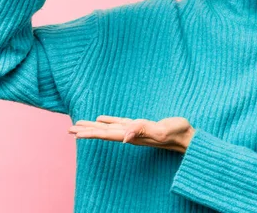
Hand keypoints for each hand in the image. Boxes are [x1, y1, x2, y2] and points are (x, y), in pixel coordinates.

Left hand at [68, 115, 194, 153]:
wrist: (186, 137)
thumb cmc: (176, 133)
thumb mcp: (161, 130)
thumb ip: (143, 131)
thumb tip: (125, 138)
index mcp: (132, 135)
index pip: (107, 134)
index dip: (91, 133)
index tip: (76, 133)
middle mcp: (130, 134)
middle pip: (104, 132)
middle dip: (86, 131)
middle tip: (69, 130)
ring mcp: (135, 130)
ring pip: (109, 127)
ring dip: (94, 126)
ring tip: (79, 125)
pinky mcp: (141, 125)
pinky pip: (119, 123)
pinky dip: (108, 121)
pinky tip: (101, 119)